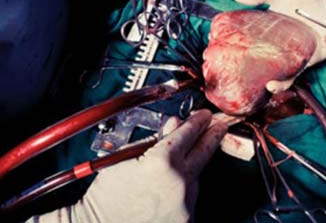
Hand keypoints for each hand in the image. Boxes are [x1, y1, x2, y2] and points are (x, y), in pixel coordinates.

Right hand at [72, 110, 226, 222]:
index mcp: (162, 161)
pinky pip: (190, 195)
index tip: (204, 115)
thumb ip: (154, 139)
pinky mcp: (186, 219)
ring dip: (193, 164)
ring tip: (181, 161)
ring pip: (197, 175)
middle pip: (205, 151)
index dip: (199, 120)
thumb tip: (175, 124)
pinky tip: (171, 185)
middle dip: (213, 135)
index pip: (190, 132)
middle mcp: (179, 182)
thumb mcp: (125, 158)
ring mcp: (185, 204)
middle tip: (219, 124)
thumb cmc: (106, 195)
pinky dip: (184, 187)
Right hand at [232, 0, 325, 92]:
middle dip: (238, 67)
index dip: (231, 45)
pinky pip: (289, 79)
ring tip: (244, 82)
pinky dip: (279, 84)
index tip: (216, 49)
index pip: (245, 39)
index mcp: (266, 29)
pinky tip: (270, 85)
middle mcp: (274, 46)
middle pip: (252, 59)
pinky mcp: (301, 65)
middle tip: (224, 69)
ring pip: (267, 73)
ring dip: (255, 80)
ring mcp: (286, 57)